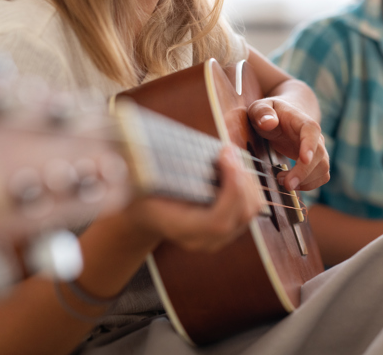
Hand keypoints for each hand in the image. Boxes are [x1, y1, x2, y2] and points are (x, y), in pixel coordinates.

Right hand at [121, 146, 262, 252]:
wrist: (144, 215)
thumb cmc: (139, 194)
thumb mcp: (135, 181)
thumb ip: (140, 167)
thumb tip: (131, 142)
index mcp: (181, 230)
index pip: (218, 221)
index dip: (230, 189)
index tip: (224, 154)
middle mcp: (204, 240)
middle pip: (241, 213)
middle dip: (241, 178)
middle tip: (228, 150)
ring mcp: (219, 237)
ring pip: (251, 209)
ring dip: (247, 179)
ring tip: (230, 155)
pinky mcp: (230, 226)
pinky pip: (250, 205)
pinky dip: (247, 183)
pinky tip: (233, 165)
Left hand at [247, 97, 329, 191]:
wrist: (282, 117)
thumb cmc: (269, 113)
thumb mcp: (259, 107)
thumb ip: (262, 112)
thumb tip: (268, 123)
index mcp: (302, 121)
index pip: (311, 131)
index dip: (310, 145)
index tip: (303, 159)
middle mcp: (315, 136)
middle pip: (319, 156)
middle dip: (304, 173)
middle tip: (285, 183)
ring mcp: (318, 150)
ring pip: (323, 169)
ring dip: (305, 181)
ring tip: (282, 181)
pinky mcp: (315, 162)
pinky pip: (321, 176)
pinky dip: (308, 185)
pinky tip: (290, 184)